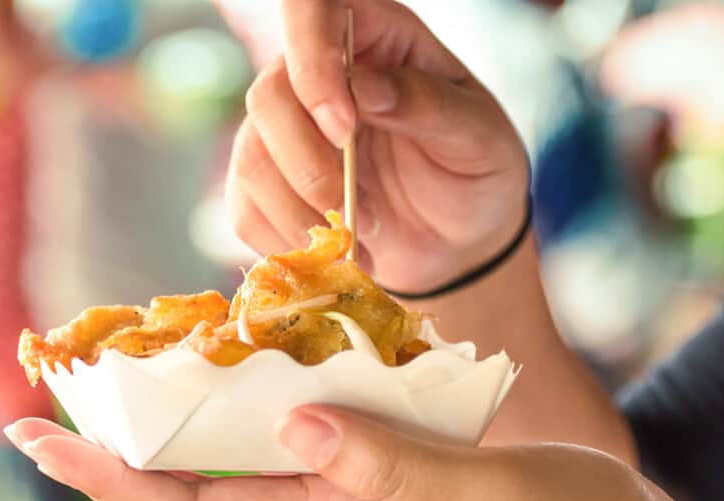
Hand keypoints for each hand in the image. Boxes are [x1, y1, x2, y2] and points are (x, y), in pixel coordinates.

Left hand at [5, 406, 715, 500]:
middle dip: (110, 452)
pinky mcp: (372, 464)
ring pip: (229, 459)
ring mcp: (341, 488)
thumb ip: (390, 465)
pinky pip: (286, 433)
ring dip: (167, 422)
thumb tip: (296, 421)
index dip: (106, 480)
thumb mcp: (475, 499)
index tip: (40, 441)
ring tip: (122, 372)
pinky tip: (242, 359)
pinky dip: (245, 398)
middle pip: (185, 488)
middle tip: (54, 397)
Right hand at [224, 0, 529, 293]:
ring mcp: (284, 132)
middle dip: (309, 165)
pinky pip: (246, 210)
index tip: (342, 125)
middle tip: (361, 212)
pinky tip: (332, 253)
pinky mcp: (266, 186)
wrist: (458, 241)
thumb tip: (363, 88)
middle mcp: (315, 75)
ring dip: (300, 213)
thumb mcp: (476, 135)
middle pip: (269, 96)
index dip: (312, 58)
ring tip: (357, 241)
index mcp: (371, 37)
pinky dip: (286, 242)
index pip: (311, 8)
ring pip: (252, 158)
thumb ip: (428, 104)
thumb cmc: (472, 171)